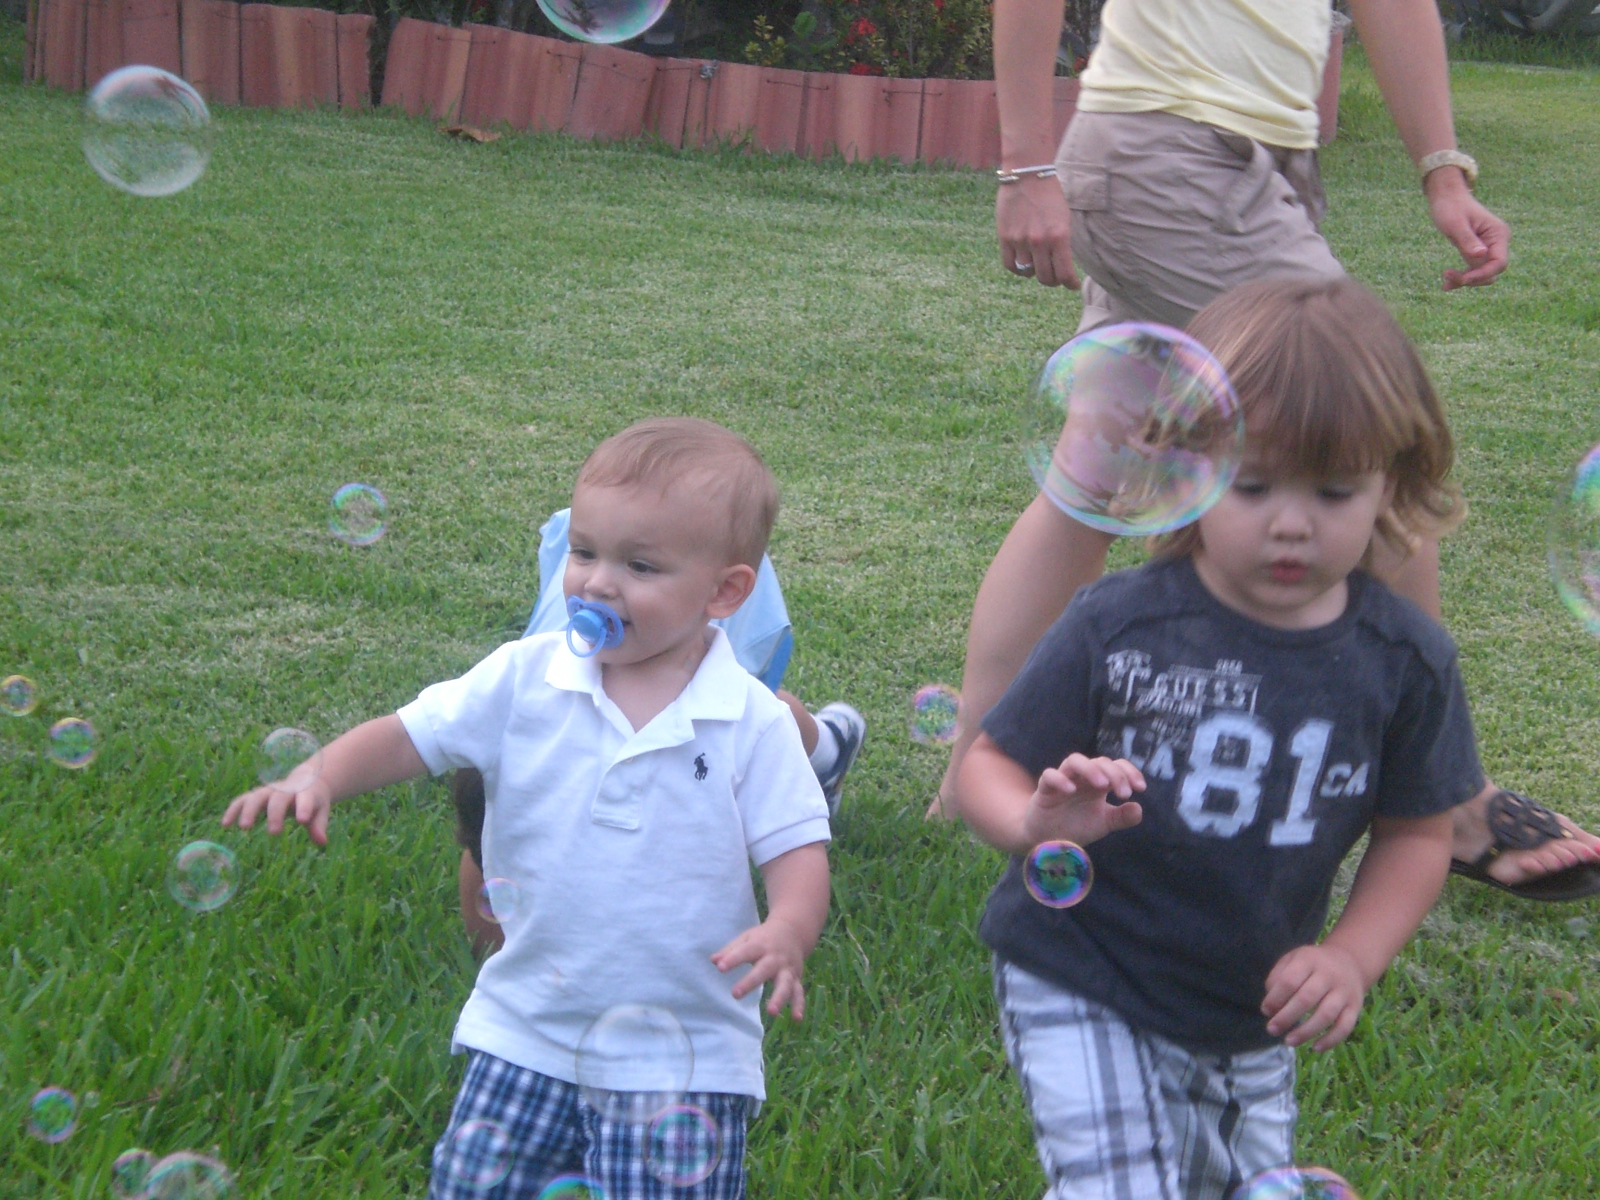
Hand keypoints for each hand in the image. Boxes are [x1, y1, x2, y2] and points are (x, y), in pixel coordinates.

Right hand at [222, 770, 333, 846]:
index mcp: (305, 792)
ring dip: (249, 811)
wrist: (306, 780)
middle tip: (274, 832)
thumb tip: (322, 842)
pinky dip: (233, 809)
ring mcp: (269, 792)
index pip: (305, 798)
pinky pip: (242, 800)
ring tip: (244, 828)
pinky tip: (225, 824)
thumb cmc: (314, 800)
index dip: (304, 807)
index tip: (302, 820)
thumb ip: (319, 825)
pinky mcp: (257, 796)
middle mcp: (285, 790)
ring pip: (257, 796)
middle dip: (275, 814)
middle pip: (278, 798)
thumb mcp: (321, 811)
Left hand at [711, 917, 809, 1019]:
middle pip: (764, 969)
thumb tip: (713, 961)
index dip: (733, 959)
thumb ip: (730, 950)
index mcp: (760, 945)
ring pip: (784, 984)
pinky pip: (799, 993)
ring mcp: (787, 969)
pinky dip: (799, 1005)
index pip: (745, 951)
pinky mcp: (796, 978)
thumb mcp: (747, 938)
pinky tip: (796, 1019)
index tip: (720, 968)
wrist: (792, 931)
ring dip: (779, 998)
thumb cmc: (763, 938)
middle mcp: (775, 958)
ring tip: (771, 1012)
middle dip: (750, 982)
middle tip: (735, 994)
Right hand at [996, 174, 1078, 287]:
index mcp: (1059, 236)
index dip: (1070, 284)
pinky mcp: (1005, 237)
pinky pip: (1010, 265)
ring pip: (1028, 273)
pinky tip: (1024, 265)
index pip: (1065, 273)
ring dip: (1035, 273)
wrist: (1027, 174)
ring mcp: (1020, 240)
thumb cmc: (1049, 195)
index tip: (1072, 285)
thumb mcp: (1064, 219)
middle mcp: (1039, 241)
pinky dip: (1018, 270)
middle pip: (1046, 278)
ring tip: (1039, 266)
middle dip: (1053, 281)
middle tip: (1056, 277)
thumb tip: (1061, 265)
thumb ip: (1063, 243)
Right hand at [1021, 753, 1144, 848]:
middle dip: (1115, 774)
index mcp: (1098, 783)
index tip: (1140, 788)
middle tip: (1124, 794)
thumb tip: (1138, 808)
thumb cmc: (1076, 826)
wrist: (1048, 841)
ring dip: (1090, 769)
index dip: (1129, 772)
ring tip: (1102, 785)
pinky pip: (1049, 775)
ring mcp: (1063, 780)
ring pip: (1074, 760)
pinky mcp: (1044, 789)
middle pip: (1099, 762)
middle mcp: (1082, 778)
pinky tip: (1071, 790)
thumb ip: (1122, 817)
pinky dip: (1060, 779)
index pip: (1116, 766)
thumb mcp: (1104, 823)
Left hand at [1262, 943, 1365, 1050]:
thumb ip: (1278, 977)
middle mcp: (1328, 975)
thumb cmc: (1313, 964)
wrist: (1351, 961)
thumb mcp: (1293, 959)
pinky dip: (1331, 1040)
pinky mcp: (1356, 1007)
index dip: (1275, 998)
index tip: (1266, 1011)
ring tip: (1289, 1041)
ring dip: (1306, 1031)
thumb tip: (1271, 1007)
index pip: (1289, 981)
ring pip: (1326, 1015)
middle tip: (1272, 1030)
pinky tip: (1316, 1048)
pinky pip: (1345, 1026)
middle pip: (1306, 999)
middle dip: (1286, 1017)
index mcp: (1308, 961)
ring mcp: (1344, 992)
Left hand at [1426, 168, 1509, 289]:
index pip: (1499, 263)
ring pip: (1482, 274)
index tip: (1462, 279)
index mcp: (1498, 233)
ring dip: (1465, 280)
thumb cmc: (1450, 207)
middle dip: (1472, 278)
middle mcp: (1497, 241)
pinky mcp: (1478, 251)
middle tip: (1446, 275)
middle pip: (1492, 272)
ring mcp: (1489, 247)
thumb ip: (1468, 240)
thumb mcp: (1456, 224)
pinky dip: (1462, 277)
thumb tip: (1482, 255)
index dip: (1483, 274)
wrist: (1446, 197)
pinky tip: (1446, 284)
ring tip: (1444, 282)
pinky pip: (1474, 270)